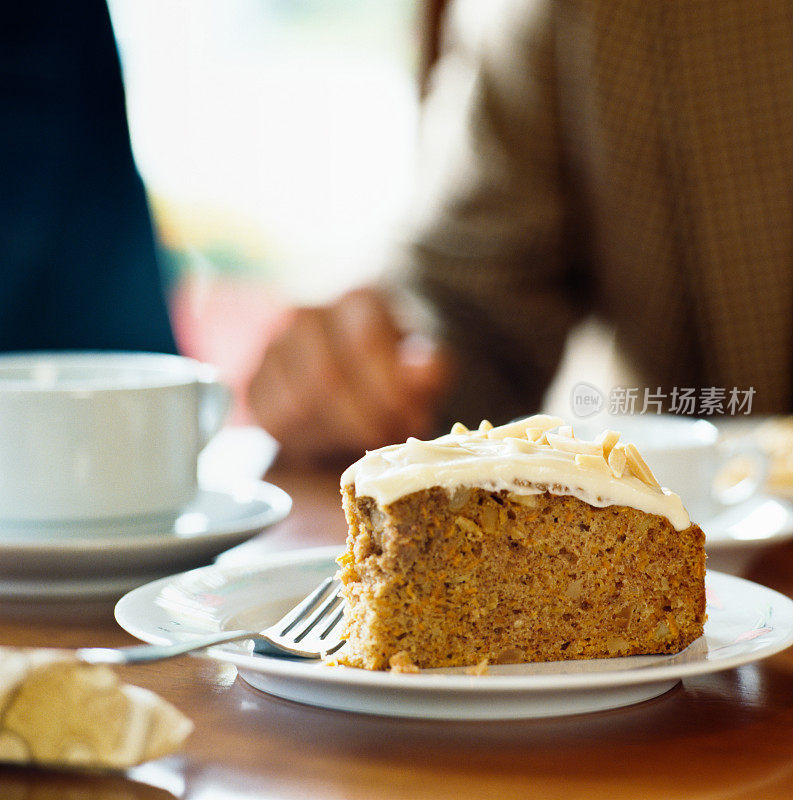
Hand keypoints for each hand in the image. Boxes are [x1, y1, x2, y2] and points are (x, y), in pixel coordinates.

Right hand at [247, 287, 452, 463]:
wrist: (368, 364)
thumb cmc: (403, 364)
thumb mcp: (430, 362)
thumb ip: (430, 368)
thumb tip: (424, 371)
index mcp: (358, 300)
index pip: (364, 345)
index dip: (386, 392)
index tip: (409, 418)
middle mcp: (307, 316)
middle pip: (325, 380)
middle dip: (361, 421)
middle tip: (385, 437)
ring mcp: (274, 348)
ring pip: (295, 405)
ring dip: (333, 435)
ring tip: (362, 438)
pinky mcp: (256, 384)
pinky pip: (272, 423)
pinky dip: (304, 442)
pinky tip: (331, 439)